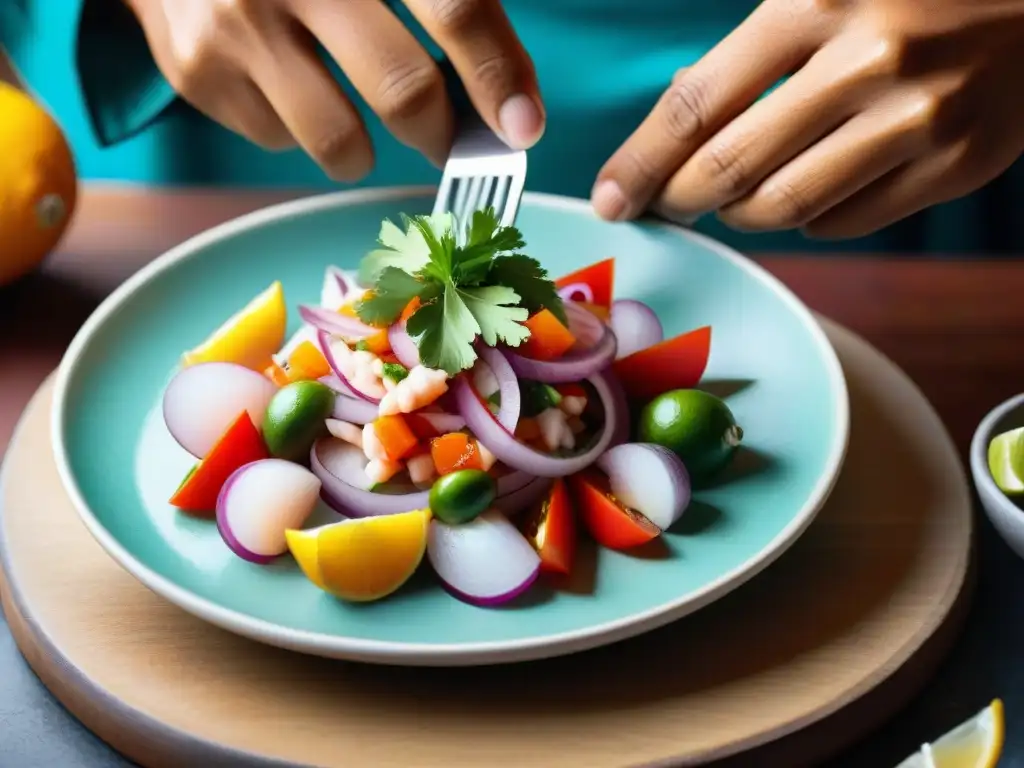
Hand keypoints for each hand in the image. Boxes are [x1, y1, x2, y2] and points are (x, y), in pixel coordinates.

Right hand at [126, 0, 543, 178]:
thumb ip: (442, 2)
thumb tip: (510, 92)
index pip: (452, 7)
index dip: (496, 73)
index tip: (523, 126)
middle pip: (402, 89)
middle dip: (441, 134)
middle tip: (447, 140)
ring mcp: (236, 26)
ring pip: (341, 142)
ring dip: (368, 150)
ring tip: (355, 112)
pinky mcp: (198, 73)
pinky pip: (282, 142)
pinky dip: (302, 131)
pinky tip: (286, 84)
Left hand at [593, 0, 1023, 237]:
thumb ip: (750, 49)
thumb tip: (675, 126)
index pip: (696, 104)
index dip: (640, 162)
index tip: (611, 197)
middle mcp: (872, 61)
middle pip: (729, 170)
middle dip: (680, 198)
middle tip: (666, 202)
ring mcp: (921, 120)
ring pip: (783, 209)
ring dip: (740, 213)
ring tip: (735, 195)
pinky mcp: (957, 166)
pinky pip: (842, 223)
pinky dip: (804, 218)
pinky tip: (804, 191)